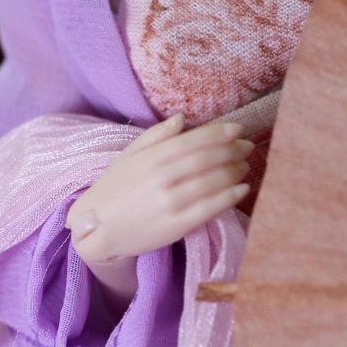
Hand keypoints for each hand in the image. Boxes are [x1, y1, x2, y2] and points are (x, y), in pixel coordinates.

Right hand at [65, 112, 252, 264]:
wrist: (97, 228)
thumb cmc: (114, 188)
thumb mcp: (129, 155)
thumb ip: (157, 135)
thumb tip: (182, 118)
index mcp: (153, 157)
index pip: (194, 140)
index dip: (220, 133)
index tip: (239, 129)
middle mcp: (164, 177)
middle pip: (208, 159)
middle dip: (233, 150)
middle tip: (248, 146)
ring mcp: (172, 202)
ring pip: (213, 182)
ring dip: (235, 171)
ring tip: (245, 166)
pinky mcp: (177, 225)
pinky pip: (211, 208)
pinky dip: (231, 196)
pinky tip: (243, 189)